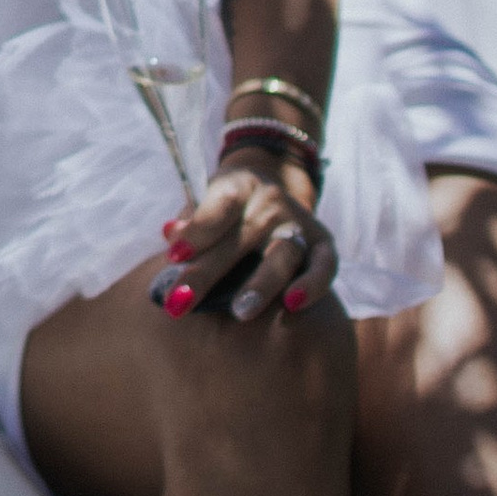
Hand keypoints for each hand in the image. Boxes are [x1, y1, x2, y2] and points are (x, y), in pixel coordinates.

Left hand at [154, 155, 336, 325]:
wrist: (276, 183)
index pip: (217, 208)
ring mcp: (299, 223)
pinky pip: (324, 267)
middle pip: (239, 240)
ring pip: (282, 254)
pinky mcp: (324, 244)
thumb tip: (172, 235)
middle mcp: (271, 204)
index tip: (174, 256)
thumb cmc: (232, 205)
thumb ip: (194, 221)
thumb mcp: (211, 200)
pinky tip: (293, 305)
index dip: (197, 231)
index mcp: (239, 188)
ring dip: (261, 284)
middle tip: (180, 303)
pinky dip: (312, 285)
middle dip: (207, 274)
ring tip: (241, 311)